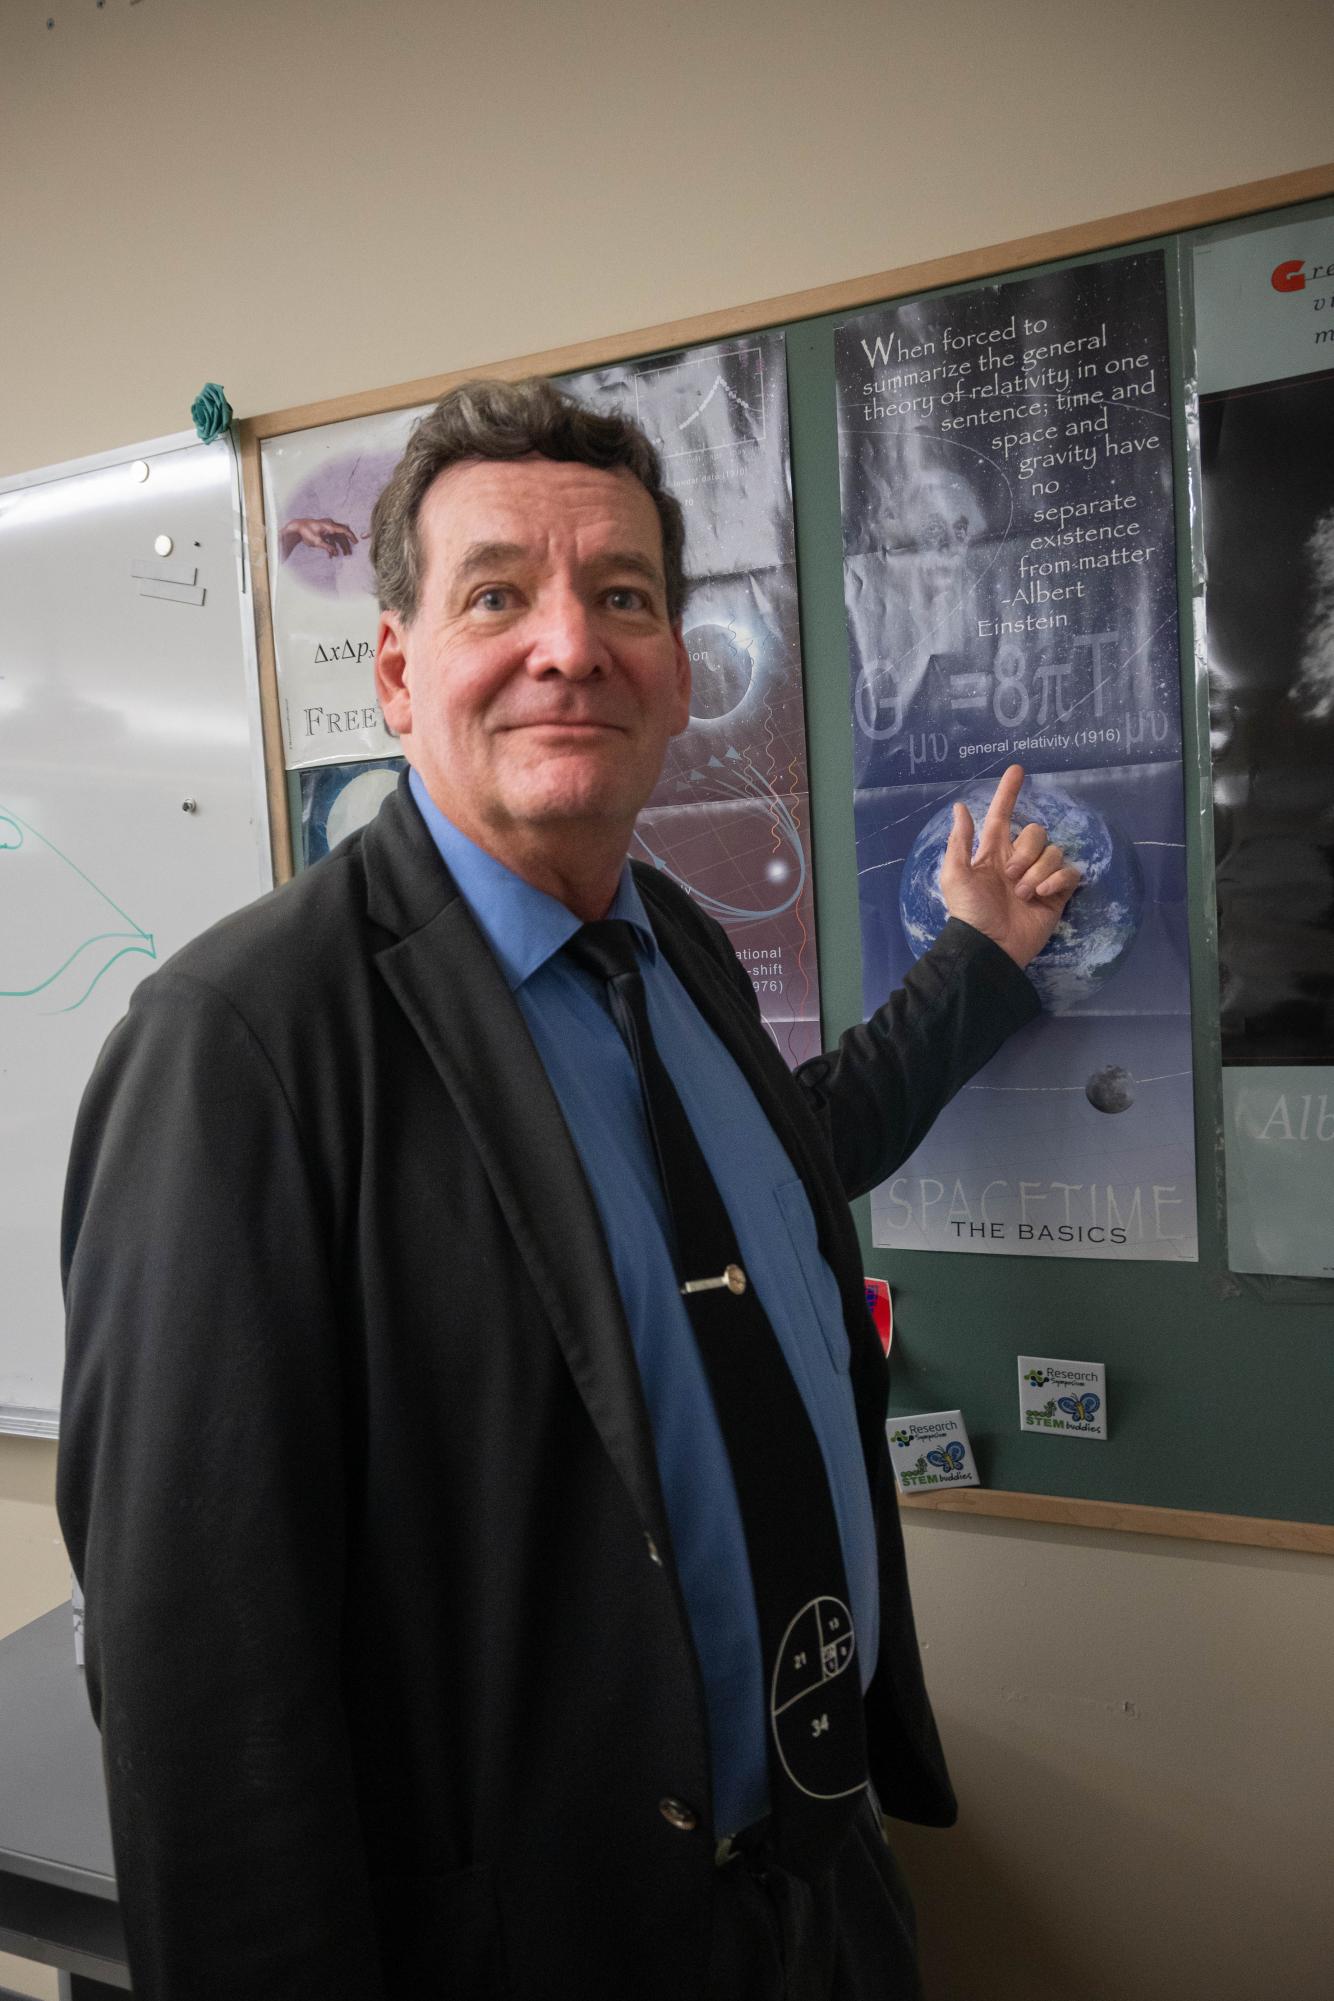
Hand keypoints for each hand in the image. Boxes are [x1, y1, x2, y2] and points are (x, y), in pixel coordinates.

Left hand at [279, 517, 358, 561]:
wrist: (297, 528)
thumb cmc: (306, 532)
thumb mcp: (317, 542)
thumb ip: (327, 547)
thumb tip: (336, 553)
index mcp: (329, 526)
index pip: (344, 530)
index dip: (351, 536)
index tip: (356, 543)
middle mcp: (330, 525)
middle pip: (342, 535)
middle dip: (346, 544)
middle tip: (349, 554)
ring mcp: (327, 528)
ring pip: (337, 538)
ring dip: (340, 546)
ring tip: (344, 555)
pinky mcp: (324, 532)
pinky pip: (331, 539)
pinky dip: (332, 546)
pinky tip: (331, 556)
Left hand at [939, 764, 1081, 968]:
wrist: (990, 946)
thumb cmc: (969, 912)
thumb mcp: (956, 875)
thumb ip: (960, 841)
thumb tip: (960, 807)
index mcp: (994, 853)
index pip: (1003, 815)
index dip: (1009, 793)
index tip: (1017, 769)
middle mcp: (1019, 860)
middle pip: (1037, 832)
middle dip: (1027, 851)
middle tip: (1011, 877)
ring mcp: (1039, 876)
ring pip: (1053, 852)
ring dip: (1038, 871)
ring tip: (1023, 894)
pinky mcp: (1057, 893)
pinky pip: (1069, 872)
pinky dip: (1057, 880)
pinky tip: (1042, 895)